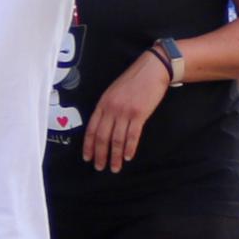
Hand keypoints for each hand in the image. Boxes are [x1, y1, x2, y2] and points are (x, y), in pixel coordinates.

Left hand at [80, 48, 170, 171]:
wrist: (152, 70)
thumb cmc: (134, 81)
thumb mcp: (113, 92)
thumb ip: (107, 108)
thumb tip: (102, 126)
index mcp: (103, 103)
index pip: (91, 128)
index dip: (88, 145)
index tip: (87, 157)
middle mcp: (111, 108)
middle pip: (102, 137)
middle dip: (100, 154)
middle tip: (100, 167)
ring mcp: (125, 111)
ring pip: (116, 139)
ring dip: (115, 156)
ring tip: (115, 167)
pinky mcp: (139, 114)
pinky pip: (132, 135)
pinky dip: (129, 148)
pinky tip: (128, 157)